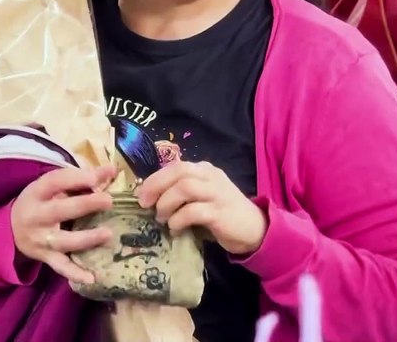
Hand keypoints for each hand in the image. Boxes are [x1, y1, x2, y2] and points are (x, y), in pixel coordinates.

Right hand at [11, 165, 116, 284]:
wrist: (9, 229)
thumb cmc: (39, 201)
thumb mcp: (52, 186)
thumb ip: (81, 179)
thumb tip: (111, 171)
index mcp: (36, 193)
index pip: (55, 181)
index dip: (77, 178)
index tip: (99, 176)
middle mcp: (36, 216)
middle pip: (60, 211)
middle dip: (85, 205)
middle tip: (109, 201)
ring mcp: (41, 240)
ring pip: (64, 241)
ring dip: (86, 238)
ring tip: (108, 233)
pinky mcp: (45, 257)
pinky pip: (61, 267)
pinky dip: (75, 273)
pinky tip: (92, 278)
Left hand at [135, 161, 266, 255]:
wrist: (255, 229)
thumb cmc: (223, 213)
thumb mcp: (203, 196)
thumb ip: (182, 192)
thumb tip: (150, 196)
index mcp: (205, 170)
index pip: (176, 166)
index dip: (154, 178)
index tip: (141, 193)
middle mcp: (211, 177)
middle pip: (179, 171)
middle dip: (156, 185)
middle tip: (145, 203)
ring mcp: (217, 193)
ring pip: (185, 188)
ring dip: (167, 203)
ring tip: (161, 218)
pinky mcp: (221, 213)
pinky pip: (194, 211)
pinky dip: (179, 219)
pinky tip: (175, 229)